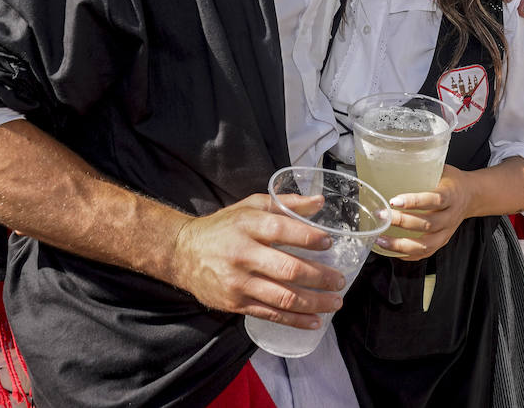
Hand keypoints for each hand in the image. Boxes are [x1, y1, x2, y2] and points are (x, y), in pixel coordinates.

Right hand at [176, 193, 347, 329]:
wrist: (182, 253)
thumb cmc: (223, 227)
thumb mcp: (250, 206)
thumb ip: (286, 204)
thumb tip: (319, 202)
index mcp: (247, 226)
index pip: (281, 230)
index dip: (308, 238)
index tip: (329, 243)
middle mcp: (243, 255)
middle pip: (288, 269)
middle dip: (320, 277)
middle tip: (340, 280)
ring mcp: (238, 282)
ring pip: (283, 297)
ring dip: (314, 303)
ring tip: (335, 302)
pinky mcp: (235, 303)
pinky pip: (271, 314)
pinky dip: (295, 320)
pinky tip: (315, 321)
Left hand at [374, 166, 470, 260]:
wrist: (471, 195)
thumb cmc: (450, 181)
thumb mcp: (440, 169)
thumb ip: (421, 168)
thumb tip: (390, 161)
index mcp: (451, 195)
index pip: (434, 200)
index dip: (414, 202)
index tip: (394, 200)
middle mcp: (450, 216)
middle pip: (428, 224)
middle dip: (402, 222)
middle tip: (382, 215)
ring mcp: (447, 232)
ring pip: (426, 244)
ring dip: (401, 244)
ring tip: (381, 239)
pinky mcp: (442, 242)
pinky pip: (425, 253)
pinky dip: (408, 254)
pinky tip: (392, 250)